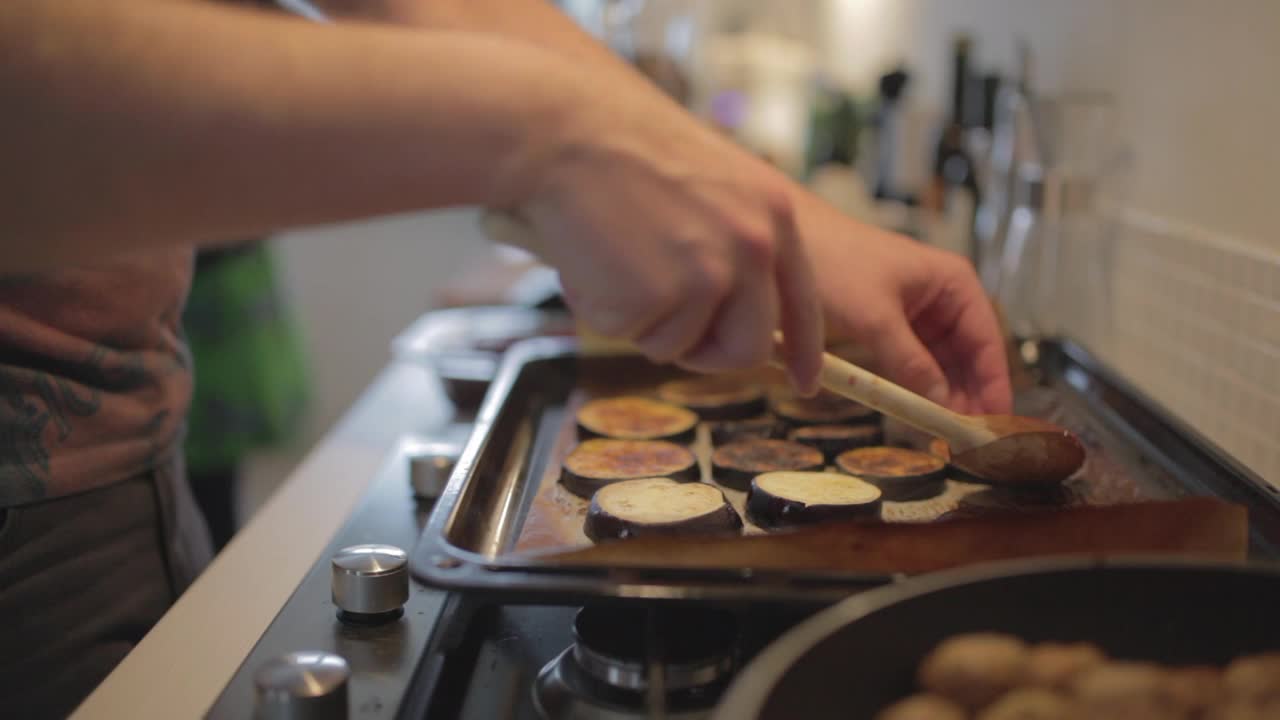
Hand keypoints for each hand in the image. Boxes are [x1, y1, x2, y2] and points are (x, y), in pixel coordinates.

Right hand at [496, 80, 823, 393]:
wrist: (566, 132)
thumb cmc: (622, 153)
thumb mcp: (708, 187)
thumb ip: (733, 246)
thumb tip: (736, 317)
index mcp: (772, 214)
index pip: (802, 303)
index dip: (803, 352)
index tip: (804, 383)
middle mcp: (753, 246)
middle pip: (749, 347)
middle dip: (706, 352)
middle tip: (662, 324)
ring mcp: (708, 274)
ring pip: (680, 346)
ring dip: (641, 321)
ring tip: (615, 259)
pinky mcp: (659, 296)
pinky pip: (632, 335)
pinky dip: (604, 311)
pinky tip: (593, 260)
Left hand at [803, 201, 1011, 413]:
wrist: (785, 240)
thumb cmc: (832, 261)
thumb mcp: (874, 318)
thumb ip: (910, 362)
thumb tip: (940, 404)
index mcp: (953, 282)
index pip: (987, 342)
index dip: (993, 386)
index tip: (993, 425)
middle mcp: (943, 296)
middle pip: (969, 356)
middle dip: (970, 396)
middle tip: (967, 440)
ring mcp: (918, 311)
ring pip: (942, 362)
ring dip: (944, 395)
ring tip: (945, 434)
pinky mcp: (892, 323)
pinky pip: (914, 361)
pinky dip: (917, 385)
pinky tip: (917, 411)